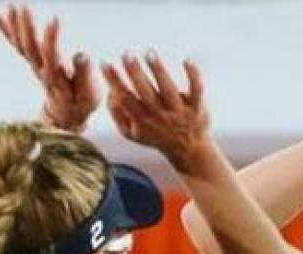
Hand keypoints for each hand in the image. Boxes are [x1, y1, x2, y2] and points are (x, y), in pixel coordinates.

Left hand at [0, 4, 99, 132]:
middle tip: (24, 5)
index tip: (55, 17)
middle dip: (26, 26)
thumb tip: (81, 54)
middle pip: (30, 48)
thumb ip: (84, 73)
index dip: (51, 37)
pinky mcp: (32, 61)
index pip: (51, 55)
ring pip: (21, 45)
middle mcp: (41, 69)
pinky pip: (16, 45)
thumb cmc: (82, 100)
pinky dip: (6, 30)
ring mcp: (34, 65)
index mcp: (57, 77)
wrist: (67, 112)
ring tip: (12, 4)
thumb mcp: (88, 92)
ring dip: (15, 24)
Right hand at [102, 51, 210, 172]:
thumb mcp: (133, 133)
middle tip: (127, 53)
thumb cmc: (157, 136)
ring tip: (149, 53)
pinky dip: (193, 74)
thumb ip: (118, 114)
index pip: (125, 98)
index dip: (114, 81)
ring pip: (167, 88)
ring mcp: (179, 111)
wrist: (189, 151)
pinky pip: (197, 89)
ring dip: (158, 70)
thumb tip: (110, 93)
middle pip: (145, 92)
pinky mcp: (198, 107)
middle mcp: (160, 116)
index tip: (105, 63)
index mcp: (142, 120)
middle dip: (134, 72)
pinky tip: (186, 59)